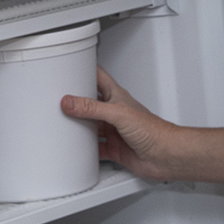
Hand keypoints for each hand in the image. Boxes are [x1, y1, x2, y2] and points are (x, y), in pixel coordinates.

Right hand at [61, 66, 176, 180]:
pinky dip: (85, 150)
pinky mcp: (114, 149)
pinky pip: (95, 148)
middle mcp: (114, 112)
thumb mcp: (118, 114)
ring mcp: (114, 131)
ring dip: (79, 126)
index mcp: (116, 96)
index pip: (98, 77)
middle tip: (57, 100)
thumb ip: (92, 108)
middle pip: (90, 103)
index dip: (84, 70)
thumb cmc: (152, 130)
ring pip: (91, 126)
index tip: (68, 68)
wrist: (165, 155)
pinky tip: (77, 149)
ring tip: (61, 124)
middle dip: (75, 102)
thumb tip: (69, 101)